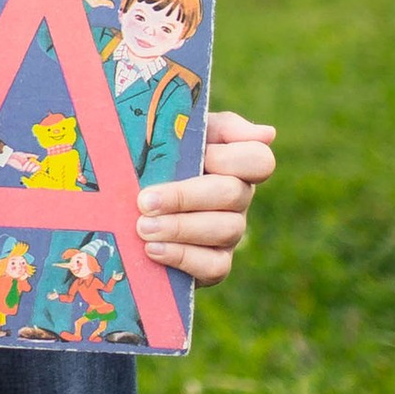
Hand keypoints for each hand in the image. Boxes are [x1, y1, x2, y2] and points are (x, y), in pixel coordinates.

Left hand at [0, 146, 35, 173]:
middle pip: (32, 171)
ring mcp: (22, 168)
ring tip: (30, 161)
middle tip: (36, 163)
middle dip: (35, 168)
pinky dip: (27, 165)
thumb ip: (31, 156)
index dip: (37, 168)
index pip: (34, 168)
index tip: (40, 165)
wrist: (10, 156)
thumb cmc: (16, 155)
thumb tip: (38, 156)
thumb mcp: (25, 155)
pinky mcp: (19, 168)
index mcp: (27, 165)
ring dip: (31, 166)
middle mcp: (25, 167)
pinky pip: (25, 168)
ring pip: (29, 170)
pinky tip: (27, 161)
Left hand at [136, 110, 276, 282]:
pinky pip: (214, 266)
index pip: (259, 159)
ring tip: (143, 227)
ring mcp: (231, 232)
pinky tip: (153, 249)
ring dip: (180, 228)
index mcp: (235, 164)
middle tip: (145, 201)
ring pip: (225, 230)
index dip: (232, 158)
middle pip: (232, 195)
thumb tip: (268, 133)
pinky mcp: (216, 264)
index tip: (200, 155)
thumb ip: (218, 127)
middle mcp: (239, 198)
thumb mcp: (178, 132)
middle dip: (185, 197)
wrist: (127, 203)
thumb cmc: (156, 159)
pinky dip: (183, 257)